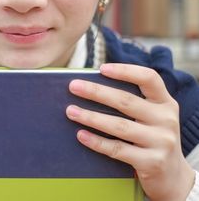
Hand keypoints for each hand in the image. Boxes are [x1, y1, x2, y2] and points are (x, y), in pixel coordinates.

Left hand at [65, 63, 194, 200]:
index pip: (149, 78)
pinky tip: (81, 135)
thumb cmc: (152, 139)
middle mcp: (166, 119)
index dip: (125, 71)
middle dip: (96, 92)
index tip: (101, 68)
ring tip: (70, 111)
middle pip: (126, 101)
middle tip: (73, 86)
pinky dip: (97, 142)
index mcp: (165, 103)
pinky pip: (118, 149)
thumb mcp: (152, 117)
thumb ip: (132, 103)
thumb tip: (89, 88)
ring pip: (119, 126)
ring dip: (91, 117)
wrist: (173, 176)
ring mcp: (161, 141)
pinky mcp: (152, 162)